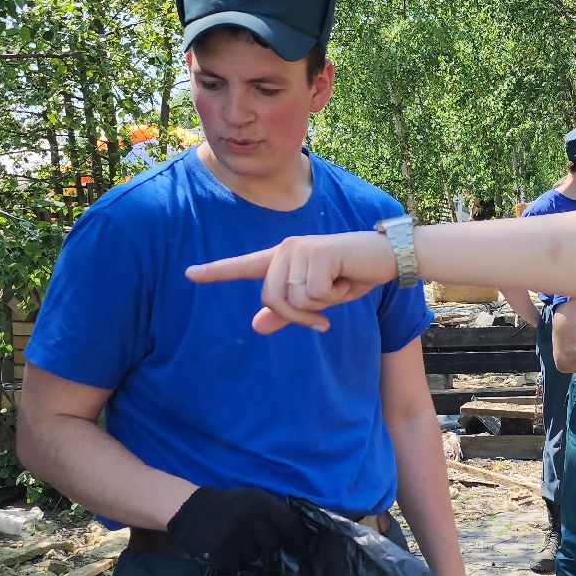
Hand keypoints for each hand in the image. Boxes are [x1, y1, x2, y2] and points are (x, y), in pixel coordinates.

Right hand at [166, 487, 300, 574]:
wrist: (190, 508)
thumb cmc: (229, 505)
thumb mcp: (254, 499)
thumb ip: (275, 514)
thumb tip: (302, 537)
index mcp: (262, 502)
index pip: (292, 525)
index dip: (298, 538)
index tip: (301, 546)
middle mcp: (250, 518)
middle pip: (274, 544)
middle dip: (266, 544)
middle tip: (251, 536)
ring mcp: (235, 535)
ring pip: (255, 556)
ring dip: (247, 553)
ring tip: (234, 540)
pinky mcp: (221, 551)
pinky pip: (238, 565)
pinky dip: (232, 561)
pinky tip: (224, 548)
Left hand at [186, 231, 396, 333]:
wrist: (386, 256)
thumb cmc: (351, 276)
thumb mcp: (318, 300)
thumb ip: (287, 312)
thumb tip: (256, 326)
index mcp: (282, 258)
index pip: (244, 266)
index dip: (216, 272)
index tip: (189, 274)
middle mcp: (285, 249)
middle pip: (272, 299)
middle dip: (299, 315)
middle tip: (324, 313)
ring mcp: (299, 249)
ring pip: (293, 299)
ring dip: (320, 305)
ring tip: (338, 286)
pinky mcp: (317, 253)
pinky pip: (313, 294)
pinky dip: (333, 297)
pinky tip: (346, 279)